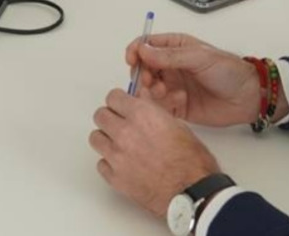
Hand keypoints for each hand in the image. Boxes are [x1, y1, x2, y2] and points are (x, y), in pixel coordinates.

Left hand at [89, 89, 220, 217]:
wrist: (193, 193)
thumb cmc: (192, 162)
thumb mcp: (178, 126)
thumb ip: (153, 112)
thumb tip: (142, 102)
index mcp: (141, 115)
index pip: (113, 97)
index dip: (119, 101)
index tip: (122, 106)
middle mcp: (125, 133)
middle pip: (100, 116)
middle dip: (110, 117)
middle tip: (120, 124)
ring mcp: (117, 156)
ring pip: (95, 138)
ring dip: (106, 139)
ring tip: (120, 145)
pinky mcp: (115, 178)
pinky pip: (101, 163)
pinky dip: (109, 163)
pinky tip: (123, 164)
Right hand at [125, 32, 260, 127]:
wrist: (248, 97)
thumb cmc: (229, 71)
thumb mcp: (199, 57)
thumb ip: (169, 56)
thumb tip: (142, 50)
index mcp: (175, 47)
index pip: (145, 45)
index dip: (136, 52)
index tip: (133, 60)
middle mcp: (170, 66)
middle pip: (142, 69)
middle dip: (142, 75)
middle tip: (150, 81)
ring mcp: (172, 86)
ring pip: (148, 89)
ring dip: (151, 91)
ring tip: (165, 93)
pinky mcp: (177, 106)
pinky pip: (159, 107)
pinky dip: (162, 105)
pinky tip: (178, 101)